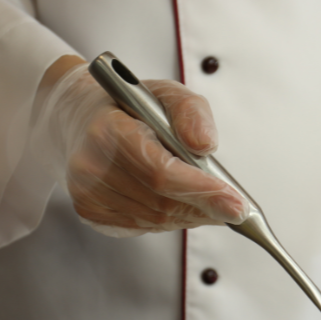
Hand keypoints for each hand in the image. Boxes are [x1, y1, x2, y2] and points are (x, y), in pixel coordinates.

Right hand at [30, 57, 247, 236]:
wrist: (83, 118)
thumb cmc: (132, 107)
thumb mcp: (168, 93)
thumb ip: (191, 112)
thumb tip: (204, 145)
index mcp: (109, 130)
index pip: (161, 173)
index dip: (203, 192)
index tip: (237, 205)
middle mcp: (92, 165)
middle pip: (163, 202)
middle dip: (206, 207)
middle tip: (234, 207)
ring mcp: (88, 192)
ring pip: (157, 219)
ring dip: (191, 215)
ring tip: (211, 203)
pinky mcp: (90, 211)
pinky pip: (144, 226)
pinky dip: (170, 219)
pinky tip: (179, 204)